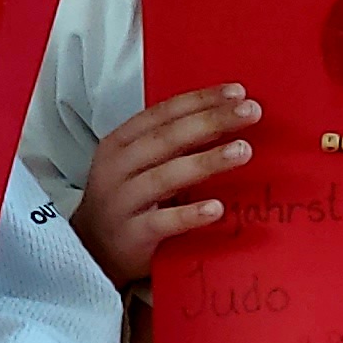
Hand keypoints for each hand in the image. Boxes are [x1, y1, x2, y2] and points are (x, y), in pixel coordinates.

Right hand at [78, 83, 255, 284]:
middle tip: (251, 112)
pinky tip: (216, 208)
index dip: (199, 100)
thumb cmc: (126, 201)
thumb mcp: (136, 165)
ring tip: (243, 150)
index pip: (161, 114)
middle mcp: (117, 169)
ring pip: (164, 177)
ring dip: (206, 161)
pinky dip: (189, 215)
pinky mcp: (131, 236)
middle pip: (165, 139)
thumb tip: (225, 118)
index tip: (236, 92)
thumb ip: (169, 145)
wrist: (92, 250)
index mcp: (119, 144)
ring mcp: (121, 202)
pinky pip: (162, 223)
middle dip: (210, 122)